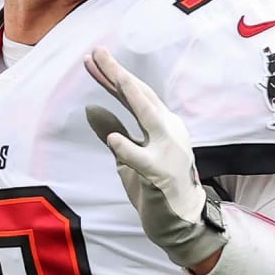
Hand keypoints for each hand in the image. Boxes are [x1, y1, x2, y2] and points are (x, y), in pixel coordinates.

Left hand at [83, 47, 226, 268]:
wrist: (183, 222)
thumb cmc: (156, 188)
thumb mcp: (130, 156)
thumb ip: (115, 131)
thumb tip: (91, 109)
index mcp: (161, 125)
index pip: (135, 96)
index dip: (113, 77)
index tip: (92, 59)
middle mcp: (168, 131)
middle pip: (141, 96)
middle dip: (118, 73)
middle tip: (97, 52)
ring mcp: (168, 151)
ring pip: (148, 117)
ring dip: (129, 94)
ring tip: (110, 75)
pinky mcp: (162, 175)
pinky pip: (143, 160)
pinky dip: (129, 149)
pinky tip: (114, 138)